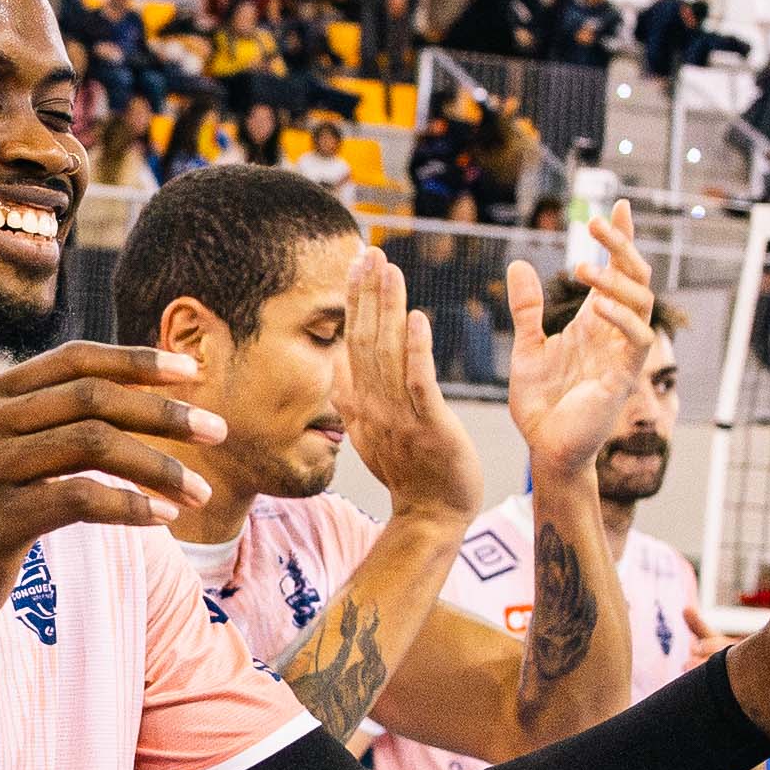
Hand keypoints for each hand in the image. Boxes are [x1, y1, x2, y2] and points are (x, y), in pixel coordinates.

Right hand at [0, 344, 225, 681]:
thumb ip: (45, 424)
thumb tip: (129, 398)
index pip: (75, 360)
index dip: (137, 362)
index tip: (193, 374)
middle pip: (92, 398)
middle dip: (164, 413)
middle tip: (217, 432)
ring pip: (93, 445)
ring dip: (158, 466)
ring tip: (198, 492)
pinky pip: (79, 500)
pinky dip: (130, 506)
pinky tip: (161, 518)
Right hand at [324, 252, 482, 524]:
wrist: (430, 517)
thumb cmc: (409, 472)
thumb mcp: (372, 430)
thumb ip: (354, 395)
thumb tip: (339, 364)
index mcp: (358, 403)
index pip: (351, 342)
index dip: (354, 301)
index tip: (358, 265)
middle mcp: (371, 406)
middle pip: (363, 338)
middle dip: (366, 293)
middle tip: (370, 252)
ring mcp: (398, 416)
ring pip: (388, 353)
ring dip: (388, 308)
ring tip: (390, 270)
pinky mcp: (428, 427)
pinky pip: (418, 383)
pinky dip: (416, 349)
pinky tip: (418, 317)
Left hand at [503, 198, 651, 480]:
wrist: (544, 449)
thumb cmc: (540, 403)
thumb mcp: (527, 346)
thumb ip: (527, 308)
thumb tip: (518, 262)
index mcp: (594, 322)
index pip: (614, 272)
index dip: (618, 240)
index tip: (617, 204)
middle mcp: (613, 333)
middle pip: (635, 277)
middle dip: (621, 246)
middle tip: (598, 220)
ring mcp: (622, 354)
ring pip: (642, 302)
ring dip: (617, 279)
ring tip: (585, 266)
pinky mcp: (623, 378)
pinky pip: (637, 341)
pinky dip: (622, 318)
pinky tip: (597, 305)